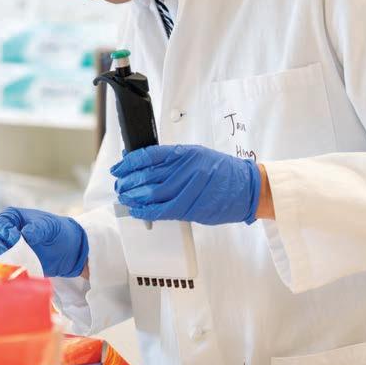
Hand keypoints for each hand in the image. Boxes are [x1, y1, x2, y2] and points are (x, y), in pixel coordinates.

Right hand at [0, 206, 87, 277]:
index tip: (17, 240)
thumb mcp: (50, 226)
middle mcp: (5, 232)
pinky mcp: (12, 263)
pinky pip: (2, 267)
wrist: (69, 250)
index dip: (5, 232)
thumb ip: (37, 228)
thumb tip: (25, 235)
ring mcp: (7, 248)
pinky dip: (4, 271)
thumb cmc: (58, 231)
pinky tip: (11, 275)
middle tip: (7, 256)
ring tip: (9, 267)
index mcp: (12, 217)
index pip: (0, 224)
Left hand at [111, 145, 260, 224]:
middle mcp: (184, 169)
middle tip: (119, 186)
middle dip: (128, 182)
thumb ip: (171, 160)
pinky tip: (136, 211)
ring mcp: (188, 188)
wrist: (247, 188)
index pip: (148, 156)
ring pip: (151, 193)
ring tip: (124, 198)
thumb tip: (143, 164)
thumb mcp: (196, 155)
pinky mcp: (191, 207)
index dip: (128, 163)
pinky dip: (146, 211)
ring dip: (133, 197)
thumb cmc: (222, 172)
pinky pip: (162, 210)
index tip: (118, 168)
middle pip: (146, 175)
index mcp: (184, 153)